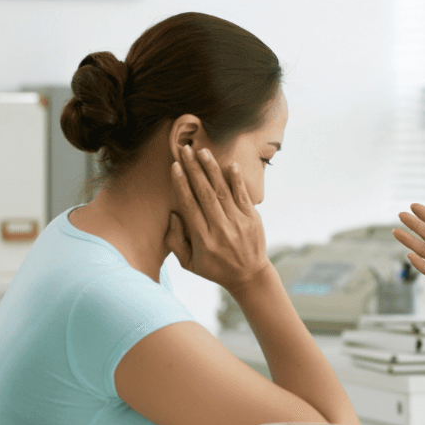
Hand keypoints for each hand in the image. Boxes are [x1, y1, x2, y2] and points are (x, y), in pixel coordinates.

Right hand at [165, 145, 269, 294]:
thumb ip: (176, 241)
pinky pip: (243, 195)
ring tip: (202, 151)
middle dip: (194, 169)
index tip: (175, 166)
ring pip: (222, 191)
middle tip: (185, 149)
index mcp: (203, 239)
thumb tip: (172, 214)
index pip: (189, 206)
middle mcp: (220, 229)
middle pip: (204, 194)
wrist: (249, 275)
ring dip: (212, 169)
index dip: (181, 184)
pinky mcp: (252, 218)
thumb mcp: (188, 263)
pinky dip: (236, 179)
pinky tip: (230, 164)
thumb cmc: (214, 268)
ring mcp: (238, 223)